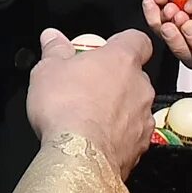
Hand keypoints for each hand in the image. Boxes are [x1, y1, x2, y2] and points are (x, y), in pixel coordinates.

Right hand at [25, 28, 155, 173]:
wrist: (79, 155)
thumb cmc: (66, 108)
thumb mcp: (47, 70)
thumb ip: (54, 50)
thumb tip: (52, 37)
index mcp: (121, 59)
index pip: (138, 40)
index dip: (123, 43)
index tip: (106, 49)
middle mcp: (140, 85)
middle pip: (135, 75)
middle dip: (116, 79)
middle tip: (89, 86)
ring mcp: (144, 116)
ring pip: (135, 105)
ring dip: (119, 107)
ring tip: (90, 116)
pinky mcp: (141, 144)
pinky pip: (133, 132)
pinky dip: (119, 133)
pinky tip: (97, 138)